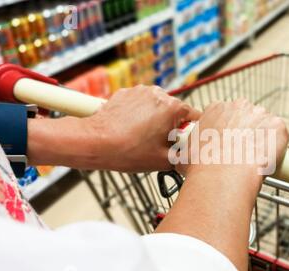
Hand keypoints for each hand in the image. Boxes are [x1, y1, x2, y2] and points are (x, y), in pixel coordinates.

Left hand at [28, 85, 200, 171]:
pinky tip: (131, 129)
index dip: (192, 131)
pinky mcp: (126, 93)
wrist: (94, 142)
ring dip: (155, 119)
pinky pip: (141, 104)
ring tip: (143, 137)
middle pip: (175, 111)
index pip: (194, 117)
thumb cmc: (127, 151)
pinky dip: (139, 115)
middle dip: (171, 126)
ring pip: (157, 107)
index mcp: (172, 108)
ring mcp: (141, 91)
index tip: (185, 141)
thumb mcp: (163, 161)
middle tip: (160, 143)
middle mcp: (159, 94)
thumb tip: (191, 155)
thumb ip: (184, 156)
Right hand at [177, 99, 288, 180]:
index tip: (229, 143)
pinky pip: (280, 135)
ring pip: (264, 125)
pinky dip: (277, 146)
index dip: (228, 129)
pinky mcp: (277, 127)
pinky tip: (268, 159)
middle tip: (242, 152)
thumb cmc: (202, 166)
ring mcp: (260, 114)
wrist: (223, 176)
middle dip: (246, 132)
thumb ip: (189, 149)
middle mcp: (239, 106)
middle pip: (247, 116)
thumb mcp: (185, 153)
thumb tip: (184, 159)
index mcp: (216, 109)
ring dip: (262, 138)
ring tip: (255, 159)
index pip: (226, 113)